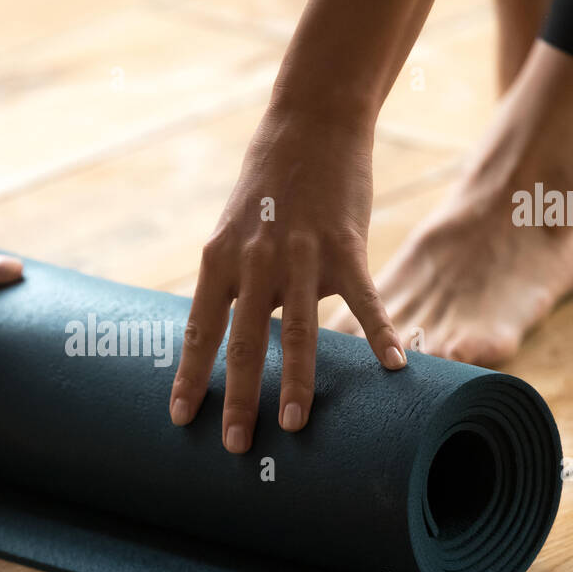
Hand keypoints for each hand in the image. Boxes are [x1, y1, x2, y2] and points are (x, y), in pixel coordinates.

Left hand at [167, 108, 405, 452]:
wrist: (310, 125)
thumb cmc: (268, 188)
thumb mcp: (234, 232)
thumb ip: (231, 283)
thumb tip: (231, 340)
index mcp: (218, 260)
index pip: (198, 330)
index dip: (189, 376)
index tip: (180, 419)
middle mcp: (254, 261)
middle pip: (243, 342)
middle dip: (238, 398)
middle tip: (234, 445)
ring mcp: (300, 254)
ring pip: (298, 331)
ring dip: (297, 383)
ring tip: (294, 427)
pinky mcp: (346, 246)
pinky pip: (363, 299)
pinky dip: (379, 334)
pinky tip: (392, 367)